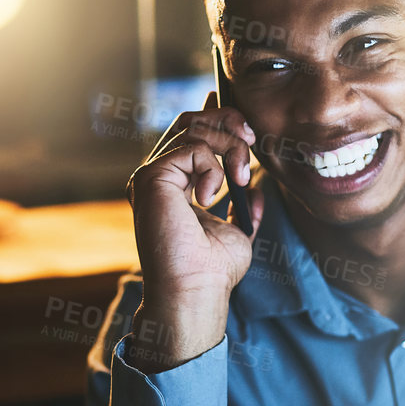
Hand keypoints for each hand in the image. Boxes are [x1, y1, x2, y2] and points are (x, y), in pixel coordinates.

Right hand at [123, 92, 266, 371]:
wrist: (196, 289)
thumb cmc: (213, 270)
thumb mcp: (238, 229)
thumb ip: (243, 204)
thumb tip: (253, 184)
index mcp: (172, 186)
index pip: (189, 135)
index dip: (214, 115)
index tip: (242, 118)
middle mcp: (157, 178)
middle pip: (189, 120)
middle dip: (226, 121)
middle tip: (252, 141)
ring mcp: (150, 176)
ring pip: (193, 128)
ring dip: (228, 146)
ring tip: (240, 176)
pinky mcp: (150, 178)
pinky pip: (190, 147)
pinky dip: (213, 165)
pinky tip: (213, 194)